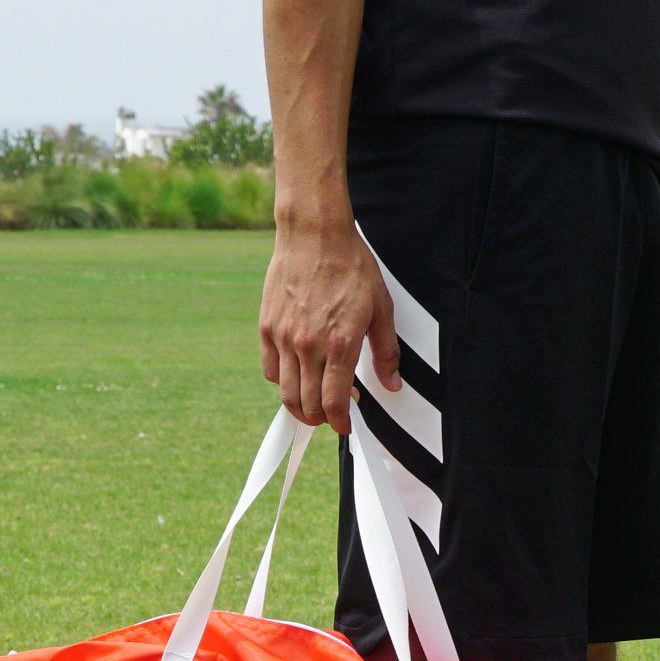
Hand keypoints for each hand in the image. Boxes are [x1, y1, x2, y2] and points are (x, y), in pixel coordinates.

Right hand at [259, 216, 400, 433]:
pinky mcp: (268, 327)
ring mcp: (284, 337)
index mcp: (340, 344)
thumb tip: (391, 384)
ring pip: (285, 392)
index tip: (346, 426)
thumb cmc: (351, 267)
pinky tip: (296, 376)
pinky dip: (282, 382)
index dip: (340, 423)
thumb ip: (386, 352)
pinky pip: (270, 369)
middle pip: (308, 404)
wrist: (314, 234)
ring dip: (300, 406)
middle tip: (333, 414)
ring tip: (313, 404)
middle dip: (322, 418)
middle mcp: (308, 346)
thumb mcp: (381, 309)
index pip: (334, 402)